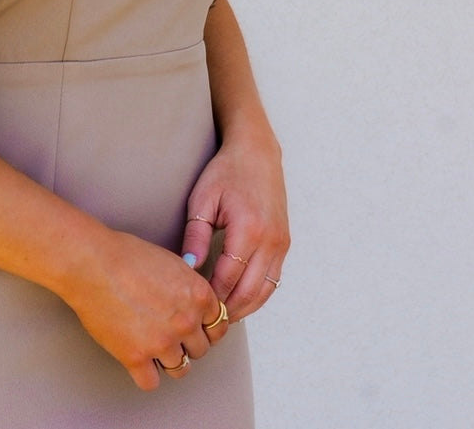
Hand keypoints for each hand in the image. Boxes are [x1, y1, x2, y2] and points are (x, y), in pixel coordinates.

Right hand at [64, 229, 226, 390]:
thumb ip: (188, 286)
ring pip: (180, 370)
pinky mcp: (136, 358)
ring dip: (168, 360)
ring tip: (154, 348)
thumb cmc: (126, 255)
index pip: (218, 326)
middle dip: (186, 344)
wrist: (92, 263)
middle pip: (201, 350)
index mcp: (198, 295)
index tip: (197, 331)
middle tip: (170, 335)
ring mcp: (162, 342)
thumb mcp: (171, 262)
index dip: (206, 328)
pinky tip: (138, 360)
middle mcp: (185, 321)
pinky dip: (145, 374)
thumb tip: (193, 303)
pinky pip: (151, 383)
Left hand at [180, 127, 289, 321]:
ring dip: (243, 307)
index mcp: (248, 229)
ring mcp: (281, 244)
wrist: (257, 153)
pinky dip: (256, 295)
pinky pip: (273, 281)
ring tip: (219, 315)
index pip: (227, 278)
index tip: (192, 305)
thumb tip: (188, 269)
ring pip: (264, 292)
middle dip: (226, 310)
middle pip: (248, 292)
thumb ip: (195, 236)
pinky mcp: (284, 244)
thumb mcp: (203, 200)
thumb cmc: (226, 173)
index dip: (210, 297)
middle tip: (205, 320)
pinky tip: (237, 299)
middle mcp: (270, 240)